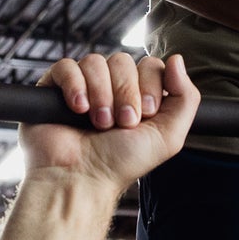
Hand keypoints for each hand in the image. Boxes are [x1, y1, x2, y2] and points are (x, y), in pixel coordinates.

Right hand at [22, 54, 198, 192]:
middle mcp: (110, 87)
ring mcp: (82, 87)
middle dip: (125, 92)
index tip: (145, 114)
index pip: (150, 64)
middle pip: (123, 60)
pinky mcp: (53, 90)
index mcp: (137, 94)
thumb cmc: (121, 163)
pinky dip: (75, 85)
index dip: (150, 85)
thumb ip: (186, 97)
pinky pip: (65, 66)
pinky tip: (78, 109)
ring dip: (101, 93)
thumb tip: (177, 59)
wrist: (80, 180)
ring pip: (95, 62)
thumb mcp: (168, 135)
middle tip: (121, 123)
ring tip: (99, 123)